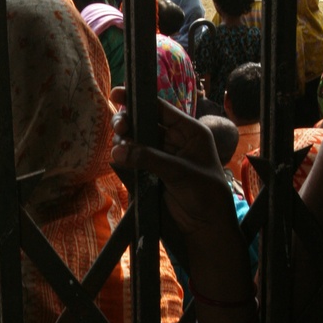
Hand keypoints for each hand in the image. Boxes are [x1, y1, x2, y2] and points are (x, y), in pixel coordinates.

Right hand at [110, 87, 236, 236]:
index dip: (139, 100)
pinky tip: (119, 158)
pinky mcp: (150, 172)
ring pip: (135, 139)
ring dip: (124, 140)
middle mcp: (173, 140)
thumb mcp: (181, 173)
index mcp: (189, 132)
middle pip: (144, 122)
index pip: (161, 109)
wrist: (206, 230)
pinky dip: (123, 156)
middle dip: (128, 122)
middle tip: (119, 129)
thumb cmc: (206, 197)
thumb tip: (118, 150)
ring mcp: (160, 156)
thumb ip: (150, 159)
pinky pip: (132, 158)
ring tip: (119, 149)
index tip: (117, 93)